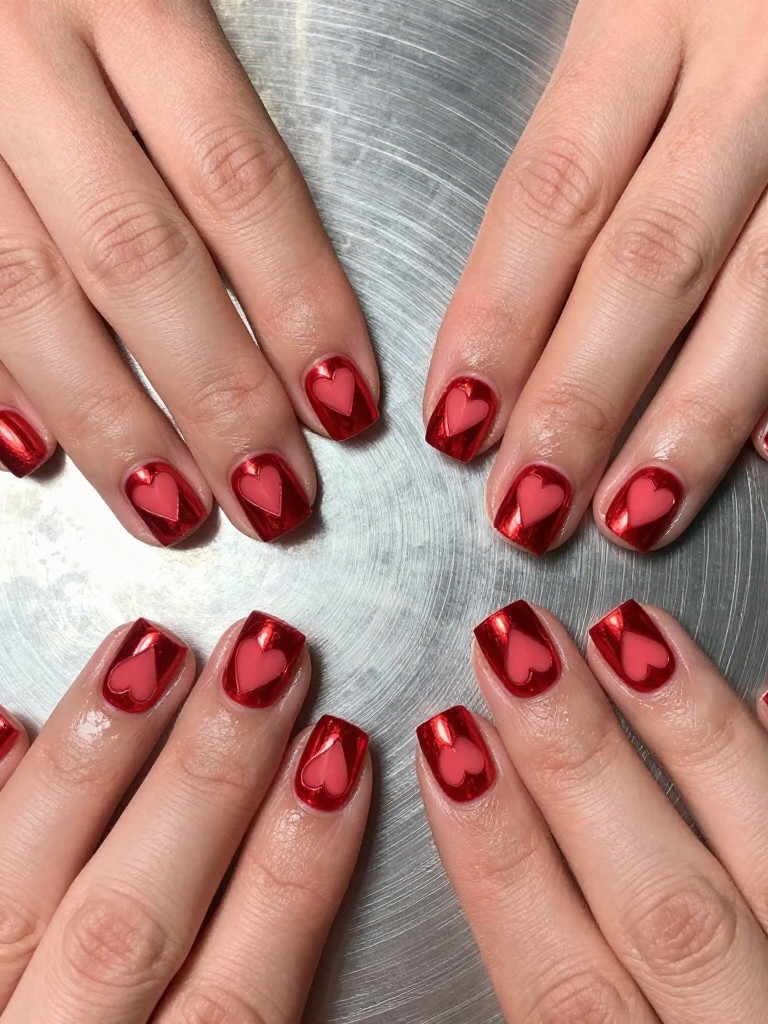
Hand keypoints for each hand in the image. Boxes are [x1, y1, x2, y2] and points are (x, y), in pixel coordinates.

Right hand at [0, 0, 378, 546]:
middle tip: (274, 495)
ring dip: (107, 418)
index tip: (345, 401)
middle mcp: (19, 44)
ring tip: (172, 508)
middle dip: (215, 393)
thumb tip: (284, 283)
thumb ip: (210, 111)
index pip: (238, 177)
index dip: (298, 303)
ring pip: (23, 289)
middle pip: (137, 254)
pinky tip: (34, 450)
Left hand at [0, 614, 369, 1020]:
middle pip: (132, 925)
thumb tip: (319, 848)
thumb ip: (251, 1009)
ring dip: (94, 762)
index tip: (339, 759)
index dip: (296, 871)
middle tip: (263, 663)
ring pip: (19, 898)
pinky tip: (9, 725)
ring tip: (151, 652)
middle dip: (208, 778)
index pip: (235, 1001)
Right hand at [418, 600, 767, 1020]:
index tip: (445, 747)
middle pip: (660, 907)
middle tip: (519, 646)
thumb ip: (551, 1010)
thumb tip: (476, 836)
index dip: (496, 862)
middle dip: (577, 764)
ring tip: (632, 634)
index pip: (563, 987)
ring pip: (766, 864)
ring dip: (690, 739)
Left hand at [424, 0, 767, 553]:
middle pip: (648, 259)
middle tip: (528, 505)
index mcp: (649, 5)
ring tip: (634, 511)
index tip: (456, 418)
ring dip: (695, 415)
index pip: (550, 193)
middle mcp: (753, 56)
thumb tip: (529, 286)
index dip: (500, 319)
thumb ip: (587, 117)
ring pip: (763, 287)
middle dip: (583, 397)